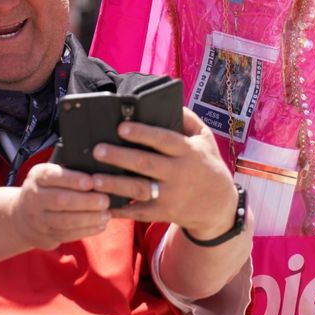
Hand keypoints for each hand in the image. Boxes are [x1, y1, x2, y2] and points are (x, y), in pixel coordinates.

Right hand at [11, 163, 112, 250]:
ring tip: (106, 215)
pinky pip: (68, 234)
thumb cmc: (48, 188)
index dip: (72, 179)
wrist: (24, 215)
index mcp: (37, 177)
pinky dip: (86, 230)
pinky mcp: (46, 234)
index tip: (91, 181)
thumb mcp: (50, 174)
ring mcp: (39, 219)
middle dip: (85, 201)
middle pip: (60, 200)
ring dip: (88, 219)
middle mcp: (34, 197)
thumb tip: (98, 170)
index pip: (52, 176)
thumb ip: (69, 170)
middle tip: (105, 200)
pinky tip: (100, 225)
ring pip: (65, 221)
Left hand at [90, 108, 237, 240]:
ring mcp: (171, 195)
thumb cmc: (207, 165)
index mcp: (187, 151)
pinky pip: (140, 212)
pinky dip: (121, 211)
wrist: (220, 205)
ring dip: (115, 184)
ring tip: (94, 179)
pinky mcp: (165, 213)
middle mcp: (179, 173)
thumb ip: (188, 119)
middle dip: (120, 157)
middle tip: (98, 150)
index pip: (163, 139)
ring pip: (139, 189)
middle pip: (145, 163)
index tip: (121, 127)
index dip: (142, 133)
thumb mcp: (205, 138)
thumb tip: (169, 102)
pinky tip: (104, 205)